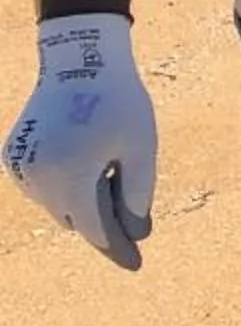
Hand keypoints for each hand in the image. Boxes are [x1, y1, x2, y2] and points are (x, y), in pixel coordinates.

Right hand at [6, 15, 157, 270]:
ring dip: (82, 202)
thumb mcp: (140, 147)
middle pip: (76, 218)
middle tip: (134, 225)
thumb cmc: (118, 101)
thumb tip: (136, 232)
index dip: (118, 247)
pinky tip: (85, 166)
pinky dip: (62, 184)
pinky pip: (41, 184)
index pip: (96, 228)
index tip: (137, 266)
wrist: (78, 59)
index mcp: (72, 178)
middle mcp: (38, 179)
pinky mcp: (14, 155)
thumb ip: (137, 192)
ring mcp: (21, 168)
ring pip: (57, 204)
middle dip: (104, 222)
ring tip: (110, 183)